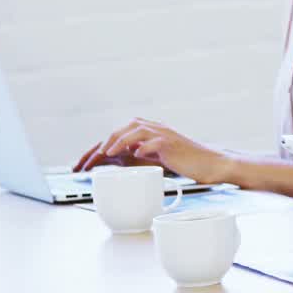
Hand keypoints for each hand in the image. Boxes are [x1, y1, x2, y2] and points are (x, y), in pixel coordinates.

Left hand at [72, 118, 228, 183]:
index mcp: (148, 133)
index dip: (98, 149)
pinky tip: (136, 154)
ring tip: (107, 153)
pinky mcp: (173, 144)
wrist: (210, 163)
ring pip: (136, 129)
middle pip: (123, 128)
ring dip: (119, 140)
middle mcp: (154, 129)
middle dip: (102, 144)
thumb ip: (137, 156)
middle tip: (89, 161)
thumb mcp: (156, 160)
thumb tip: (113, 161)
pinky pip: (155, 141)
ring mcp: (164, 135)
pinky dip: (144, 147)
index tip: (82, 164)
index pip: (118, 135)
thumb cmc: (185, 163)